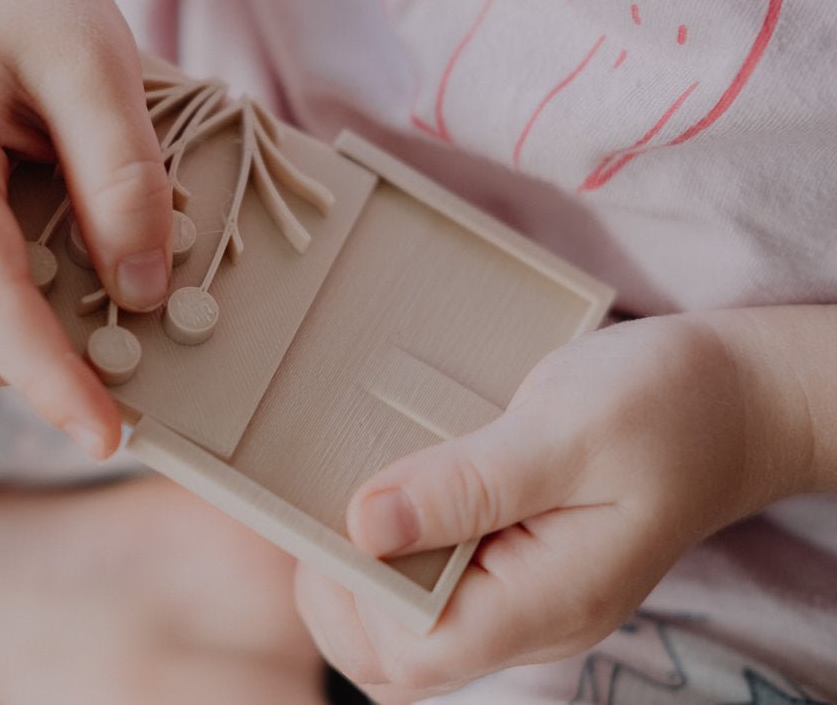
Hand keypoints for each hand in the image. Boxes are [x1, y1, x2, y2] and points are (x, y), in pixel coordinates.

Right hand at [0, 0, 171, 456]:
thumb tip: (141, 295)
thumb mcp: (98, 71)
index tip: (107, 434)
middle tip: (135, 348)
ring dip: (35, 338)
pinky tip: (72, 269)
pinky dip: (23, 307)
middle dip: (45, 365)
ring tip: (108, 294)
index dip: (50, 379)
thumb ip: (122, 184)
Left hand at [296, 313, 820, 701]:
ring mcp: (528, 596)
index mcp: (548, 601)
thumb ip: (470, 485)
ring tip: (349, 497)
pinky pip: (439, 587)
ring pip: (412, 628)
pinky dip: (397, 553)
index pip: (414, 654)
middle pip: (399, 658)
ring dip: (363, 575)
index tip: (330, 517)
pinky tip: (393, 496)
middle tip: (323, 507)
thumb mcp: (568, 429)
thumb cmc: (666, 404)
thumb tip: (366, 524)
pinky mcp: (521, 563)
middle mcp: (534, 618)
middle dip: (340, 595)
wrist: (734, 399)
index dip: (351, 597)